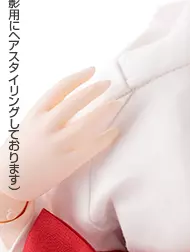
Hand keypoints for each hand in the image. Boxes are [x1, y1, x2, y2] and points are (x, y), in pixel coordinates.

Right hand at [0, 67, 123, 201]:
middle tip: (107, 83)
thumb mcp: (30, 123)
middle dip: (93, 90)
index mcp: (36, 114)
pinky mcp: (66, 163)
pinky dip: (105, 138)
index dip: (78, 77)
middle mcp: (46, 127)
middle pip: (75, 102)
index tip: (92, 70)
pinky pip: (91, 147)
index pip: (59, 88)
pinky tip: (114, 131)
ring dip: (104, 111)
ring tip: (116, 103)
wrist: (9, 182)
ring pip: (86, 124)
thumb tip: (78, 96)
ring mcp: (57, 145)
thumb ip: (49, 111)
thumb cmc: (22, 149)